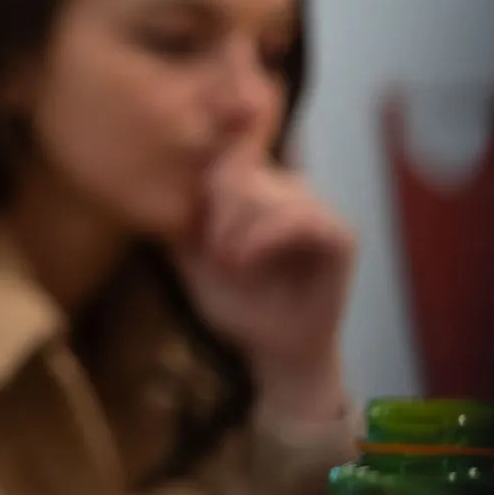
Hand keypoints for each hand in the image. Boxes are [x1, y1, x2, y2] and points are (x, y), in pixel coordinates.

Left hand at [174, 144, 354, 420]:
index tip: (200, 189)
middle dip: (219, 212)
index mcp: (256, 189)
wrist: (272, 349)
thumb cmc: (235, 303)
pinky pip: (301, 218)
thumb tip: (153, 179)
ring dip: (239, 228)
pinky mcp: (340, 234)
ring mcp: (318, 209)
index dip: (218, 145)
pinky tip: (244, 259)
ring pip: (270, 193)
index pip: (233, 153)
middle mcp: (289, 190)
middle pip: (244, 173)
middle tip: (212, 251)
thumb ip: (184, 221)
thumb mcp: (194, 260)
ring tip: (227, 261)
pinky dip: (266, 236)